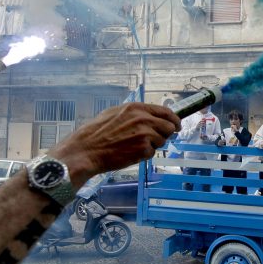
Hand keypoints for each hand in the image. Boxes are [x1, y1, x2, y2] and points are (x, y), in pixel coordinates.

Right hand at [52, 103, 179, 178]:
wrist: (86, 150)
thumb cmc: (96, 133)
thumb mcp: (114, 113)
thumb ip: (134, 113)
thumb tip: (149, 115)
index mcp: (136, 108)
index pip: (165, 111)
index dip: (173, 119)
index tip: (176, 125)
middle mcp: (144, 119)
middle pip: (169, 127)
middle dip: (165, 134)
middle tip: (156, 139)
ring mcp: (145, 134)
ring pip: (161, 141)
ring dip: (152, 145)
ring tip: (133, 146)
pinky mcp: (143, 150)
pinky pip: (151, 153)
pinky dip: (144, 155)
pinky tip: (129, 153)